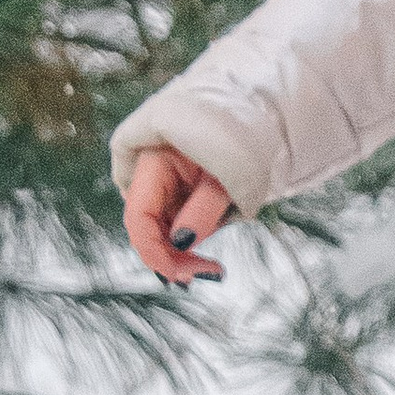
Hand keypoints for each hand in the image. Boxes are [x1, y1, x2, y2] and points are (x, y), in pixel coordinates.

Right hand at [123, 143, 234, 285]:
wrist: (256, 120)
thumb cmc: (243, 137)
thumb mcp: (230, 172)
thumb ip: (205, 208)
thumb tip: (182, 242)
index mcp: (155, 161)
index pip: (138, 214)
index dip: (151, 249)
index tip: (175, 273)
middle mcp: (153, 176)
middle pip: (147, 227)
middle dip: (169, 256)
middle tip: (201, 274)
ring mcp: (165, 187)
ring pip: (161, 230)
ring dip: (179, 255)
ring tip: (211, 270)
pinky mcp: (180, 196)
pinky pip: (176, 226)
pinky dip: (187, 245)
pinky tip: (202, 260)